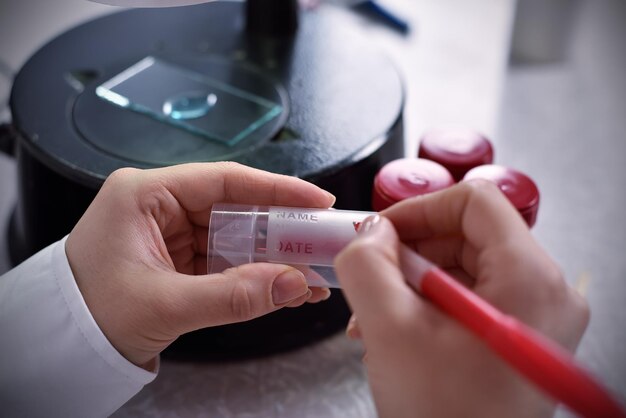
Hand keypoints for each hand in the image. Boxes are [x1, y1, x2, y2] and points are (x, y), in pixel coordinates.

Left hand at [66, 162, 334, 368]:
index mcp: (144, 194)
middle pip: (237, 207)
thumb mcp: (164, 304)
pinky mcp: (178, 258)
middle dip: (281, 229)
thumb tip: (292, 284)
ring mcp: (170, 233)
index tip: (316, 201)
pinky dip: (254, 274)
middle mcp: (160, 206)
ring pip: (236, 235)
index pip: (225, 179)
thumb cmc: (88, 313)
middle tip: (321, 241)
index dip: (277, 189)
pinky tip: (283, 286)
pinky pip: (226, 260)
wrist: (62, 346)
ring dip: (272, 256)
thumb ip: (233, 296)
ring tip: (310, 273)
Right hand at [335, 180, 588, 417]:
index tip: (383, 232)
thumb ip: (367, 265)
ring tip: (380, 316)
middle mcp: (547, 292)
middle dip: (412, 252)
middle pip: (470, 234)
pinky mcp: (520, 337)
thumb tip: (369, 233)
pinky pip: (472, 296)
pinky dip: (431, 303)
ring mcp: (538, 317)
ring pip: (466, 266)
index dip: (420, 209)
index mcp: (529, 279)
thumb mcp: (390, 330)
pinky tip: (400, 330)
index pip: (475, 201)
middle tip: (376, 277)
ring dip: (414, 282)